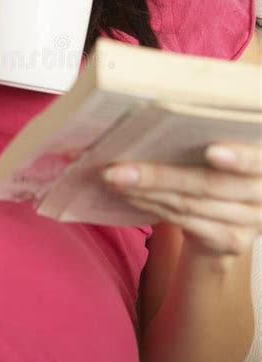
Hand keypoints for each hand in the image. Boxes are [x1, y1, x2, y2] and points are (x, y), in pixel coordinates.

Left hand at [100, 143, 261, 256]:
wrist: (230, 215)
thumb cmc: (218, 167)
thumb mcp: (224, 147)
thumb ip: (203, 136)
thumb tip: (150, 119)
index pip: (256, 159)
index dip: (239, 158)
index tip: (212, 152)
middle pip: (208, 185)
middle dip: (159, 176)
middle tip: (118, 169)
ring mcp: (250, 221)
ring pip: (189, 205)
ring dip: (146, 192)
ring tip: (114, 179)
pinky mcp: (231, 242)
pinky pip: (184, 222)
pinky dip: (151, 207)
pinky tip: (127, 195)